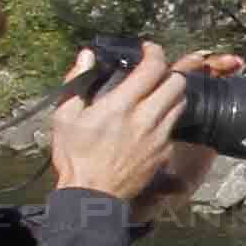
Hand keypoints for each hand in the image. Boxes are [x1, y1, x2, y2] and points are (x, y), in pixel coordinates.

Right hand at [44, 40, 189, 202]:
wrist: (92, 195)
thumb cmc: (75, 157)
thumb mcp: (64, 116)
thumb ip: (78, 81)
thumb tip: (87, 56)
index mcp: (121, 106)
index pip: (153, 68)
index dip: (155, 52)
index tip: (149, 50)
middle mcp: (146, 119)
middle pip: (177, 83)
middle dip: (168, 71)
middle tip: (154, 72)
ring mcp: (159, 137)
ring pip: (181, 103)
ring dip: (171, 93)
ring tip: (155, 93)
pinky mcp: (164, 153)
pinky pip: (174, 127)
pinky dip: (167, 117)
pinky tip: (151, 120)